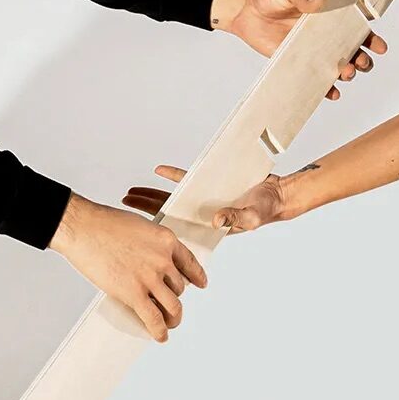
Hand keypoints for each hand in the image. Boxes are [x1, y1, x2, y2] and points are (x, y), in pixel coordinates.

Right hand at [49, 193, 206, 341]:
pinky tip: (161, 336)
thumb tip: (147, 265)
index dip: (196, 276)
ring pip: (174, 306)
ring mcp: (150, 278)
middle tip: (168, 305)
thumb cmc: (103, 225)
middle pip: (180, 287)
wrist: (82, 227)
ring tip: (169, 323)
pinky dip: (160, 331)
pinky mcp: (134, 293)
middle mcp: (163, 259)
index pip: (189, 262)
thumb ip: (149, 246)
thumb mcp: (138, 227)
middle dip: (175, 297)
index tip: (200, 284)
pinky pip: (154, 319)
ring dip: (173, 318)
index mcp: (166, 240)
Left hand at [123, 167, 289, 234]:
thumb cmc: (265, 209)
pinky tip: (157, 170)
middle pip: (165, 213)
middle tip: (122, 203)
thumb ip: (234, 218)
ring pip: (170, 198)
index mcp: (205, 227)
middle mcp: (199, 216)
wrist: (276, 194)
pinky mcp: (208, 185)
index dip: (155, 229)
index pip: (174, 229)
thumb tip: (215, 220)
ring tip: (130, 194)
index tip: (135, 227)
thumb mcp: (250, 215)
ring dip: (150, 195)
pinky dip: (172, 175)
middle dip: (144, 208)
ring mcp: (202, 201)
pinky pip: (185, 179)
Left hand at [210, 0, 385, 98]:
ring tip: (347, 74)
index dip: (368, 37)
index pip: (353, 25)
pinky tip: (332, 93)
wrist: (243, 9)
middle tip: (361, 63)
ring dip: (345, 72)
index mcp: (326, 14)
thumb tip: (321, 3)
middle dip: (360, 58)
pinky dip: (324, 88)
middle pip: (349, 49)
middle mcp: (322, 34)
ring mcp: (310, 50)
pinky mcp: (295, 63)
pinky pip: (313, 79)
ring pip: (335, 65)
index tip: (378, 46)